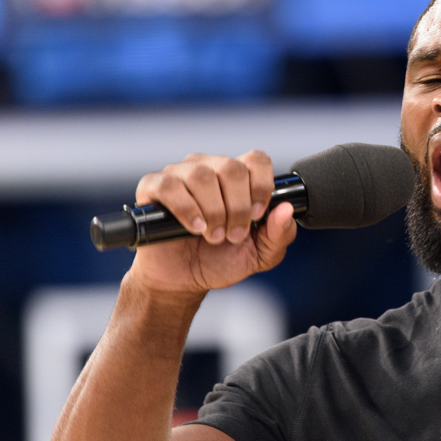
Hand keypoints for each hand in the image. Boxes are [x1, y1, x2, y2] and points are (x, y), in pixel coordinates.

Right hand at [129, 150, 297, 294]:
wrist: (183, 280)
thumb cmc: (220, 260)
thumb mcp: (261, 254)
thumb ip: (280, 234)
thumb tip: (287, 209)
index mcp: (238, 178)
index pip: (256, 159)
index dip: (261, 186)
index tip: (257, 215)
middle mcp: (209, 168)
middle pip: (231, 168)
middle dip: (238, 207)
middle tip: (233, 234)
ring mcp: (180, 175)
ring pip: (202, 175)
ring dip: (213, 211)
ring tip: (212, 235)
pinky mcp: (153, 188)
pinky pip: (169, 186)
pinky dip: (185, 209)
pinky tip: (193, 228)